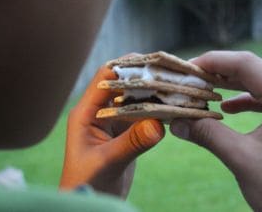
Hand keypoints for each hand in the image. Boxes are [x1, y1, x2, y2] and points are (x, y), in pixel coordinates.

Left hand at [60, 66, 164, 197]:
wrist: (90, 201)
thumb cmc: (87, 183)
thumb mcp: (108, 162)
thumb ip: (132, 142)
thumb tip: (158, 124)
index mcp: (86, 113)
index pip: (105, 78)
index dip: (126, 67)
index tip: (151, 62)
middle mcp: (99, 112)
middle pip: (122, 84)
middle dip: (144, 77)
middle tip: (169, 72)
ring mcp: (113, 121)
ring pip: (134, 99)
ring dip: (152, 93)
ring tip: (175, 86)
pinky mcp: (125, 132)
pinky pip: (142, 115)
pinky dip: (156, 110)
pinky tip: (172, 107)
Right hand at [170, 51, 261, 211]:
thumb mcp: (240, 158)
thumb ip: (206, 133)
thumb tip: (175, 121)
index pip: (247, 65)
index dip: (213, 62)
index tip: (187, 67)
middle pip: (254, 70)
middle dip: (219, 73)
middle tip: (190, 78)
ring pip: (261, 83)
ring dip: (231, 86)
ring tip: (203, 89)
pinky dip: (246, 101)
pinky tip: (227, 107)